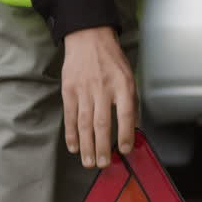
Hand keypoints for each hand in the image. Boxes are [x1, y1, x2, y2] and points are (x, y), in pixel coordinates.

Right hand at [61, 26, 135, 167]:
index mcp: (122, 84)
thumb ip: (130, 103)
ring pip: (85, 123)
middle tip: (104, 164)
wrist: (88, 37)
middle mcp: (103, 87)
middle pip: (102, 123)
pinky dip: (72, 133)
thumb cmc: (112, 61)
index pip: (126, 113)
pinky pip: (71, 116)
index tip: (124, 150)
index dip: (125, 134)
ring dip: (86, 146)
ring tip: (89, 162)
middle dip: (102, 147)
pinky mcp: (69, 90)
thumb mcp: (129, 77)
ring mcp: (84, 89)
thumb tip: (132, 131)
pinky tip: (74, 147)